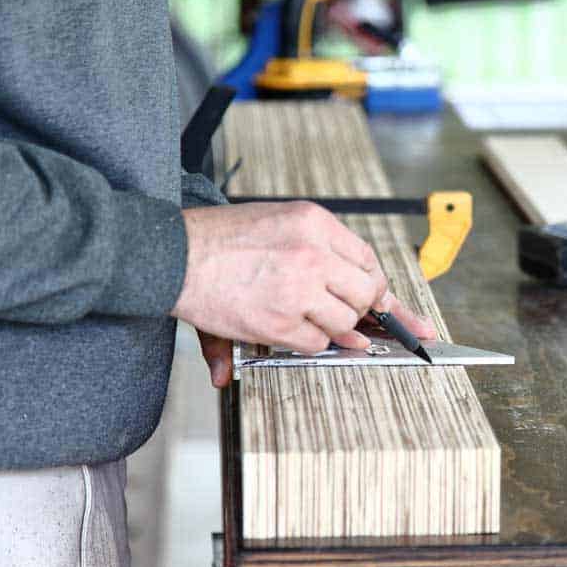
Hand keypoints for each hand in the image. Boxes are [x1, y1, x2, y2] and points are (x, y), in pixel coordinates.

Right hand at [172, 201, 435, 387]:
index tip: (393, 309)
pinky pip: (316, 343)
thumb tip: (357, 310)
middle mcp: (313, 253)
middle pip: (366, 293)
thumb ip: (323, 256)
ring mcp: (299, 289)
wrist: (174, 254)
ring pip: (345, 323)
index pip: (367, 260)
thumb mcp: (278, 223)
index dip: (378, 288)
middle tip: (346, 317)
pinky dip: (308, 343)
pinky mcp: (280, 322)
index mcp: (315, 222)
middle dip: (360, 311)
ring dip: (332, 329)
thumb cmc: (220, 239)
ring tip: (301, 317)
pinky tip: (288, 330)